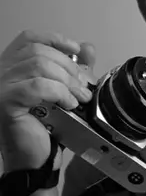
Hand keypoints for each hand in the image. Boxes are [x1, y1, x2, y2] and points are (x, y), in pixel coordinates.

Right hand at [0, 30, 96, 170]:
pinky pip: (37, 87)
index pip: (29, 38)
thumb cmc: (46, 123)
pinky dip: (59, 92)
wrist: (35, 157)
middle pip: (39, 51)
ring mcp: (0, 86)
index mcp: (13, 65)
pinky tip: (70, 103)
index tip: (76, 49)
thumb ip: (75, 66)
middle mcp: (1, 72)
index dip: (54, 39)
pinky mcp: (5, 102)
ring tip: (80, 97)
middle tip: (84, 85)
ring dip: (67, 80)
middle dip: (69, 66)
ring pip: (39, 66)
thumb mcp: (66, 88)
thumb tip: (87, 47)